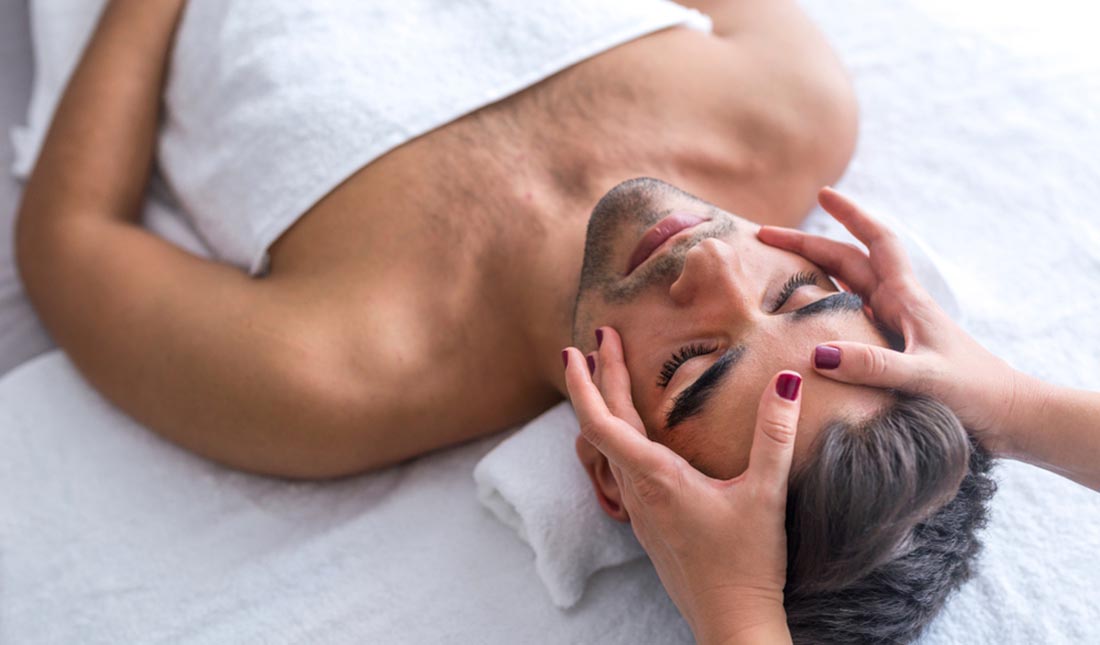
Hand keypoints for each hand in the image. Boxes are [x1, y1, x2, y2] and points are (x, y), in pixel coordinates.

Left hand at [563, 328, 797, 644]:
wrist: (732, 624)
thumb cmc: (748, 565)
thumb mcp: (767, 495)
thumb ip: (775, 435)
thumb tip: (787, 379)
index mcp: (657, 479)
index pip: (603, 423)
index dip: (585, 384)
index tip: (574, 351)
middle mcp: (639, 492)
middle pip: (602, 427)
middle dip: (596, 379)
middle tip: (597, 339)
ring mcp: (640, 511)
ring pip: (608, 449)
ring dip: (604, 408)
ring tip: (605, 376)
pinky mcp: (649, 523)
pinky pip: (621, 469)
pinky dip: (617, 436)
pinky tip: (634, 434)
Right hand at [757, 187, 1034, 455]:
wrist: (1012, 416)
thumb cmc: (977, 393)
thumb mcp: (925, 378)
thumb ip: (875, 365)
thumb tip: (820, 352)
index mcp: (907, 300)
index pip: (876, 242)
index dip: (851, 214)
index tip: (824, 193)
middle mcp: (900, 306)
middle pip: (848, 261)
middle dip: (808, 244)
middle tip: (766, 237)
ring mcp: (897, 328)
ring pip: (848, 287)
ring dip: (816, 272)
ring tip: (778, 269)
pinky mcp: (896, 350)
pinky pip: (852, 318)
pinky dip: (826, 308)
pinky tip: (808, 321)